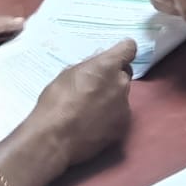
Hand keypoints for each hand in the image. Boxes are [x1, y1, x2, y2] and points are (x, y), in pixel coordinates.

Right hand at [31, 39, 136, 165]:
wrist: (55, 137)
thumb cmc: (56, 100)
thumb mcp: (67, 74)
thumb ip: (88, 66)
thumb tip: (99, 61)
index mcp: (107, 65)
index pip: (129, 48)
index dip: (123, 51)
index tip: (116, 56)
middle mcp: (121, 83)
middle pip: (124, 74)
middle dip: (113, 77)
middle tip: (95, 86)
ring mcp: (125, 106)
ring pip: (121, 95)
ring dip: (111, 97)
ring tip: (91, 109)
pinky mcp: (123, 127)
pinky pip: (119, 114)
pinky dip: (110, 116)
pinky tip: (94, 124)